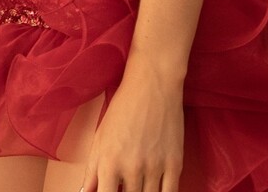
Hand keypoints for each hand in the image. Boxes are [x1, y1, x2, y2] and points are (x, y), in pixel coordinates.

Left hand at [79, 67, 184, 191]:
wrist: (152, 85)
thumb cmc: (122, 109)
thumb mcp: (100, 138)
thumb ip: (92, 171)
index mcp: (109, 163)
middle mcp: (132, 169)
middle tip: (125, 184)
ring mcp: (155, 167)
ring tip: (139, 183)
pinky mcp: (175, 164)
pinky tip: (156, 190)